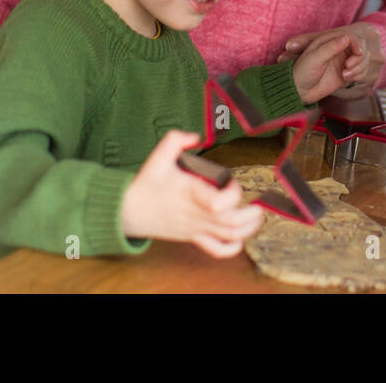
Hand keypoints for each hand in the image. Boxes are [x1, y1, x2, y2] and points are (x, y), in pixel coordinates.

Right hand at [120, 131, 263, 257]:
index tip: (230, 181)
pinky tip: (239, 239)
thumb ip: (176, 139)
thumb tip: (197, 136)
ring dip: (248, 229)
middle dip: (250, 215)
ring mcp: (194, 227)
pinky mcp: (192, 237)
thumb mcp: (158, 155)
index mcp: (189, 192)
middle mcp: (195, 213)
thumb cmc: (146, 183)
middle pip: (230, 222)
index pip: (219, 202)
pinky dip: (232, 248)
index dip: (232, 192)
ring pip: (228, 236)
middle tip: (259, 204)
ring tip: (257, 217)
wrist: (127, 211)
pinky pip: (215, 249)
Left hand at [277, 23, 383, 98]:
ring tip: (345, 75)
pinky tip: (346, 79)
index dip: (358, 44)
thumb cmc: (302, 72)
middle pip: (361, 48)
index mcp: (330, 41)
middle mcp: (339, 49)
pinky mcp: (347, 73)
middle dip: (359, 58)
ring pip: (363, 60)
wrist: (300, 91)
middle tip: (348, 67)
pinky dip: (358, 75)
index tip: (359, 53)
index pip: (351, 37)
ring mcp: (344, 61)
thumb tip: (346, 38)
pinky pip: (361, 71)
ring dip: (359, 68)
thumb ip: (330, 48)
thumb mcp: (314, 58)